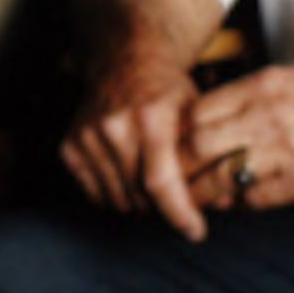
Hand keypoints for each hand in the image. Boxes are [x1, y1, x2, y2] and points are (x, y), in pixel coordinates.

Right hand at [62, 35, 205, 238]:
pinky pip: (96, 195)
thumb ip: (204, 155)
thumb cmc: (167, 90)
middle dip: (162, 206)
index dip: (179, 213)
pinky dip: (115, 195)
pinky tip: (128, 174)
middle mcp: (114, 125)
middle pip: (140, 196)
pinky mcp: (70, 147)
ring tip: (150, 179)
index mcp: (150, 116)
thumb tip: (223, 203)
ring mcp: (88, 136)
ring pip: (118, 201)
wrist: (123, 60)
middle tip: (175, 194)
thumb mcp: (195, 111)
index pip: (161, 181)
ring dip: (139, 203)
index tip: (195, 232)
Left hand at [181, 67, 293, 214]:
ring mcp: (287, 149)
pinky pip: (256, 198)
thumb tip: (200, 124)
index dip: (175, 135)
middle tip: (168, 181)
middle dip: (178, 167)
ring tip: (192, 200)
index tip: (168, 149)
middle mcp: (269, 115)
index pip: (197, 112)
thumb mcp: (284, 81)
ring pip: (222, 177)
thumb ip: (243, 98)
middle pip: (199, 145)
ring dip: (201, 193)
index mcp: (261, 86)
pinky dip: (240, 204)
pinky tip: (235, 203)